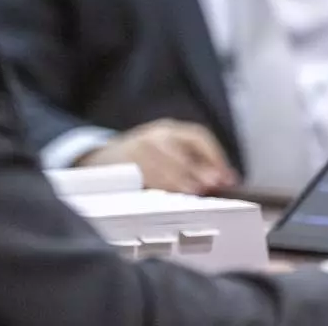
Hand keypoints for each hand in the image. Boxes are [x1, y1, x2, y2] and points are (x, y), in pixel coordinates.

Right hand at [76, 118, 238, 193]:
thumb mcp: (170, 155)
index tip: (226, 179)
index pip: (198, 137)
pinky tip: (166, 196)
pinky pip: (141, 174)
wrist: (100, 160)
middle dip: (196, 170)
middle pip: (178, 149)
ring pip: (159, 161)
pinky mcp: (121, 163)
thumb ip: (196, 165)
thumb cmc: (143, 161)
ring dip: (178, 179)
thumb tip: (227, 180)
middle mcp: (153, 135)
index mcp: (170, 130)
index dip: (215, 157)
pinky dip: (156, 185)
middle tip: (209, 187)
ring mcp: (135, 148)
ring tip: (191, 193)